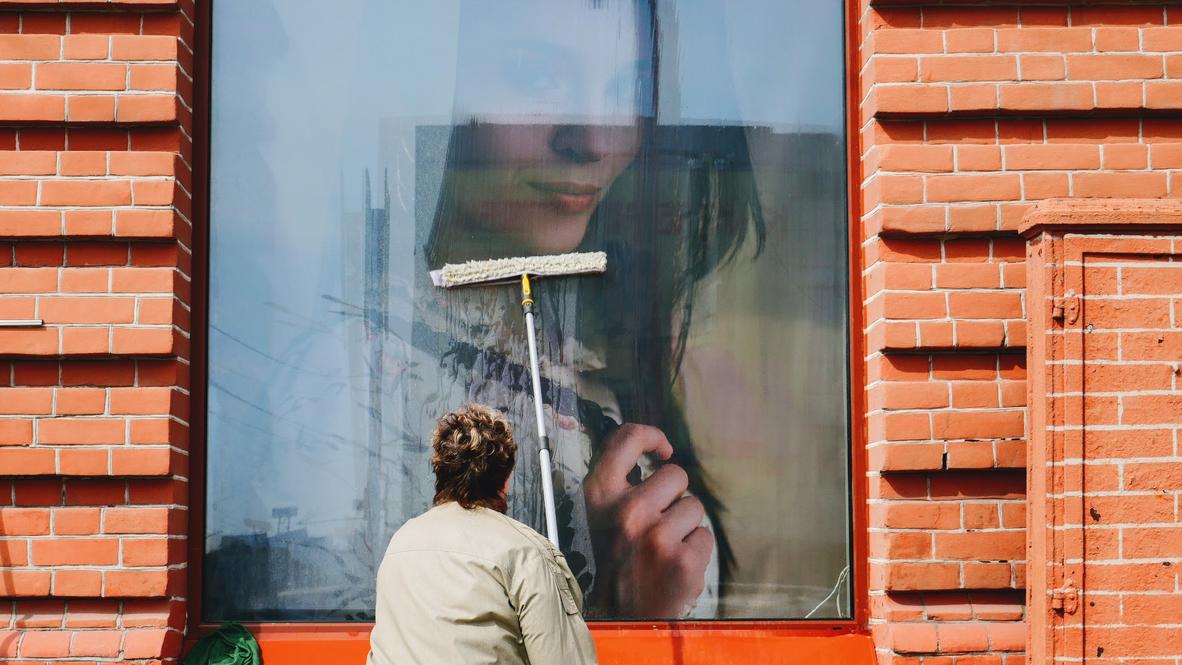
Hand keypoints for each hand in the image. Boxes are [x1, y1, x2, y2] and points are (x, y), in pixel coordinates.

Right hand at [583, 423, 713, 617]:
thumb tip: (652, 454)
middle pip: (675, 475)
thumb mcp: (597, 516)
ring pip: (693, 507)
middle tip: (659, 520)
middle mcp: (627, 511)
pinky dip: (696, 550)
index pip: (627, 437)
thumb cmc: (611, 562)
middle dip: (674, 495)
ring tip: (663, 548)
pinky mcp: (683, 560)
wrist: (616, 618)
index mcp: (599, 495)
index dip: (652, 436)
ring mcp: (657, 536)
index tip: (663, 451)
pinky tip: (675, 565)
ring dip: (685, 525)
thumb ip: (617, 485)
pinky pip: (705, 536)